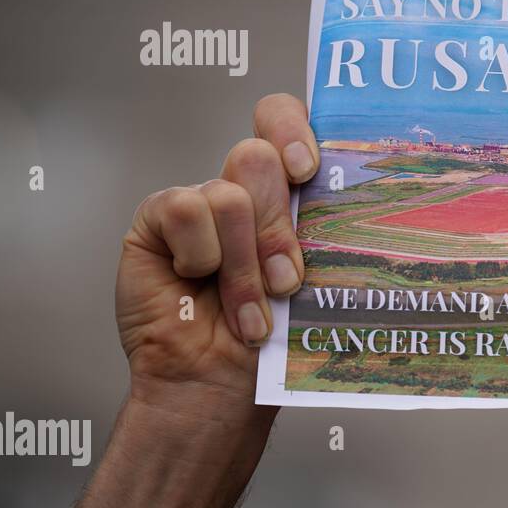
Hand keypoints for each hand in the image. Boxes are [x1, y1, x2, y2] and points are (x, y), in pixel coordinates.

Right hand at [115, 94, 318, 420]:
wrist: (220, 386)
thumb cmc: (272, 341)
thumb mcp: (309, 281)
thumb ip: (318, 232)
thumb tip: (350, 200)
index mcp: (284, 194)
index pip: (282, 122)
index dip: (293, 128)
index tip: (308, 169)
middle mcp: (240, 191)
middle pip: (260, 157)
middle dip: (277, 228)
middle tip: (285, 281)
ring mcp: (198, 202)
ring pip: (229, 194)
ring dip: (244, 264)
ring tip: (250, 311)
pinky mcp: (157, 219)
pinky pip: (186, 210)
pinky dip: (201, 255)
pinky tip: (196, 283)